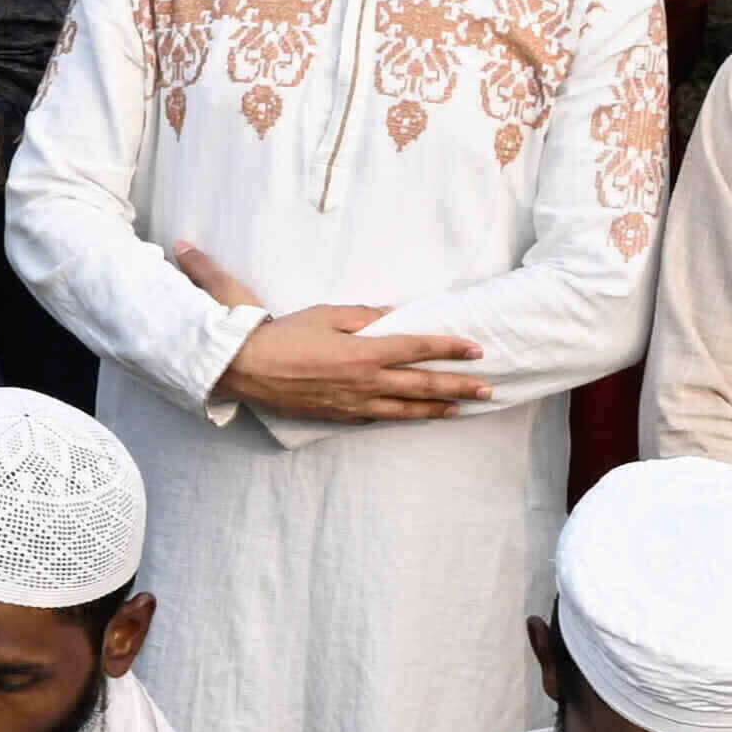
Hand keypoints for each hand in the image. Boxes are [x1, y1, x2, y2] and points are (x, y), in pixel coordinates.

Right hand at [185, 257, 486, 422]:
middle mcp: (366, 382)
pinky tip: (415, 414)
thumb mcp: (323, 314)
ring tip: (462, 407)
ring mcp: (355, 403)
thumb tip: (393, 314)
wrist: (244, 368)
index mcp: (364, 352)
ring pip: (407, 407)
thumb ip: (363, 315)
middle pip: (423, 384)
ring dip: (438, 406)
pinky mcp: (340, 415)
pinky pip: (381, 416)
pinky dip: (404, 415)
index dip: (448, 347)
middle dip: (458, 385)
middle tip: (488, 389)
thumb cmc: (281, 335)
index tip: (475, 348)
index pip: (417, 348)